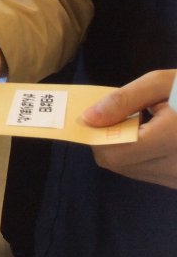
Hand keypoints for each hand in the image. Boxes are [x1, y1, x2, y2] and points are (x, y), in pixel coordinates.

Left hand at [83, 69, 176, 188]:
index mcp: (171, 140)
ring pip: (128, 169)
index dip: (95, 134)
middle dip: (106, 139)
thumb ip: (122, 101)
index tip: (92, 115)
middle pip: (116, 162)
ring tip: (144, 122)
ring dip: (122, 147)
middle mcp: (175, 168)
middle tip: (120, 114)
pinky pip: (146, 172)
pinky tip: (155, 136)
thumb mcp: (161, 84)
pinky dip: (139, 155)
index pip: (113, 151)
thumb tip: (88, 119)